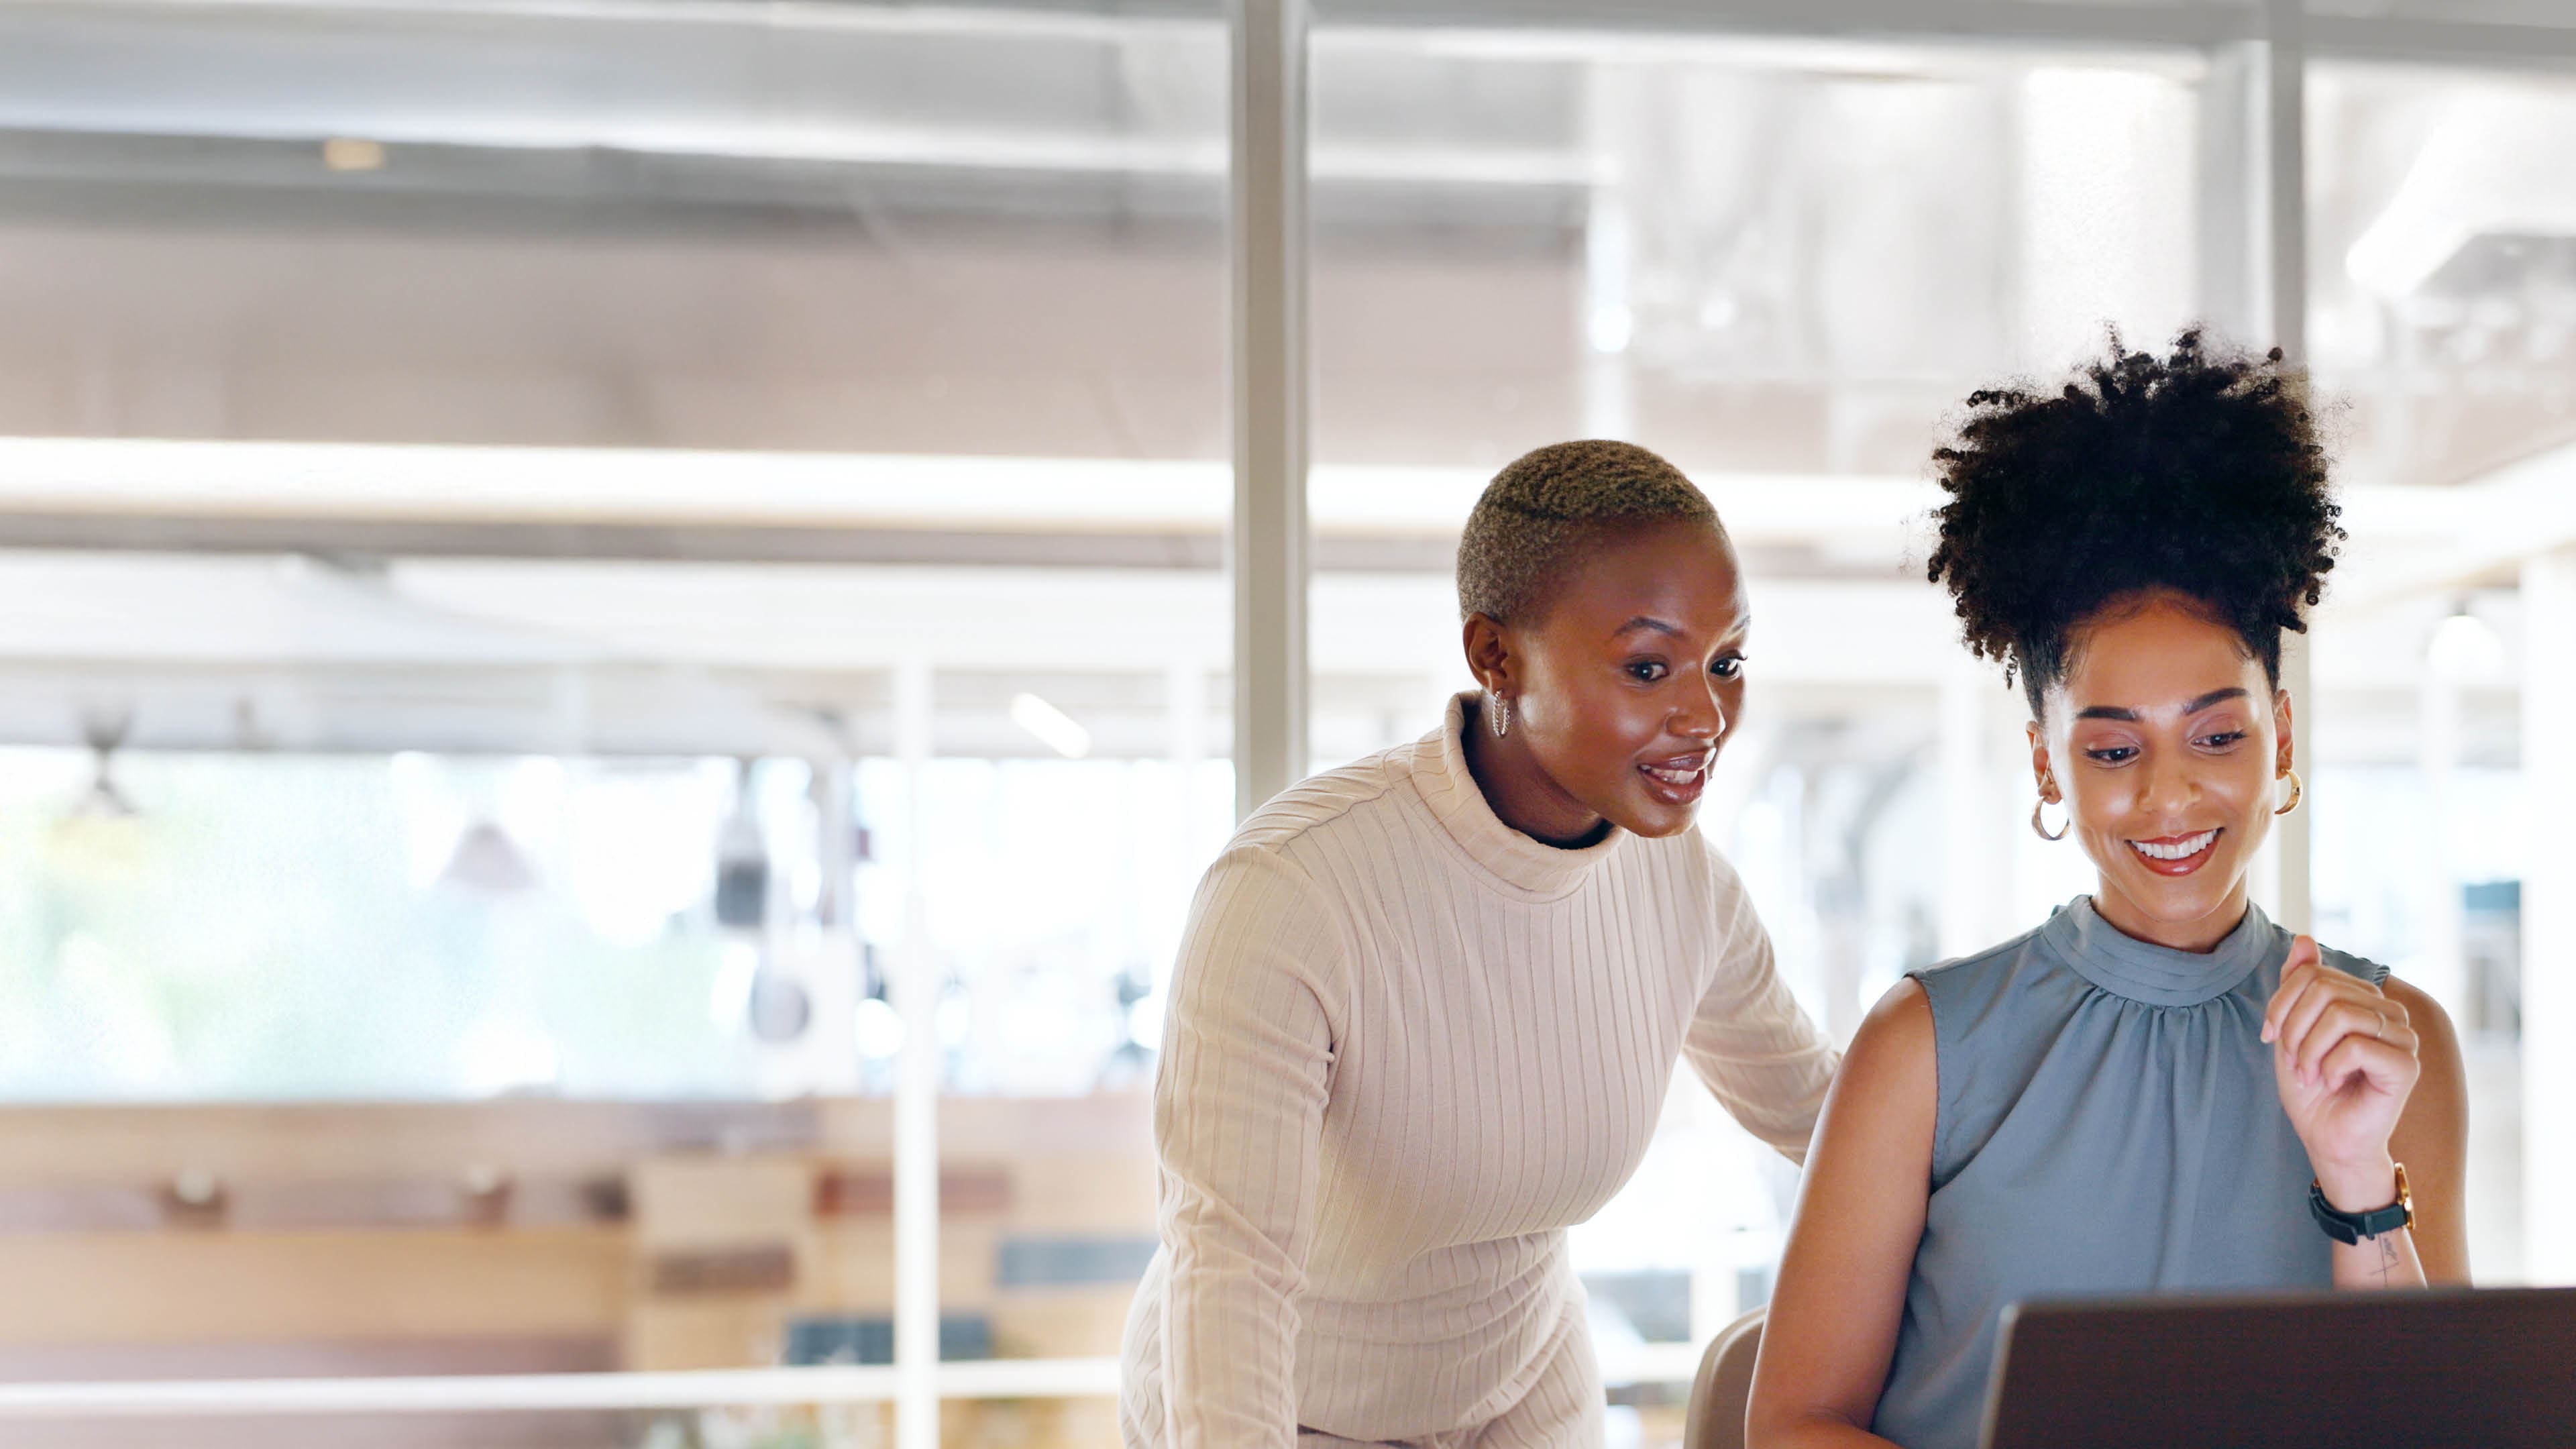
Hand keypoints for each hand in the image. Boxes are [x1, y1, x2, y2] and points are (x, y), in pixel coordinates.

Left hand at [2261, 936, 2418, 1209]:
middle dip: (2293, 1028)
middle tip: (2293, 1062)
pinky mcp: (2406, 1065)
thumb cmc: (2311, 1088)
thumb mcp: (2292, 1030)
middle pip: (2324, 989)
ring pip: (2340, 1014)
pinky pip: (2357, 1045)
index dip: (2281, 1004)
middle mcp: (2387, 1011)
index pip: (2311, 973)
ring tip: (2310, 1075)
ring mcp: (2402, 1036)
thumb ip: (2300, 984)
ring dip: (2309, 1050)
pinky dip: (2330, 1067)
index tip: (2272, 1038)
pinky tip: (2331, 1083)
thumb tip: (2304, 938)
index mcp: (2361, 998)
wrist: (2327, 1138)